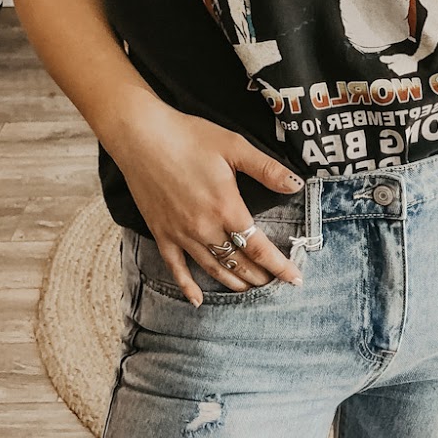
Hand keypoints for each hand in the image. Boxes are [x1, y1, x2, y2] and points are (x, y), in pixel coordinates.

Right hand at [109, 98, 305, 306]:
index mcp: (226, 208)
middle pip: (238, 263)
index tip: (295, 279)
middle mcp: (205, 228)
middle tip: (275, 284)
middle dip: (260, 276)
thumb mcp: (235, 147)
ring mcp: (181, 233)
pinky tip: (197, 301)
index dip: (279, 266)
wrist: (141, 136)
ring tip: (249, 290)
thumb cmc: (189, 137)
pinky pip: (175, 267)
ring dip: (233, 282)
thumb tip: (297, 184)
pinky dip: (187, 285)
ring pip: (212, 268)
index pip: (259, 248)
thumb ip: (267, 169)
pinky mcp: (161, 232)